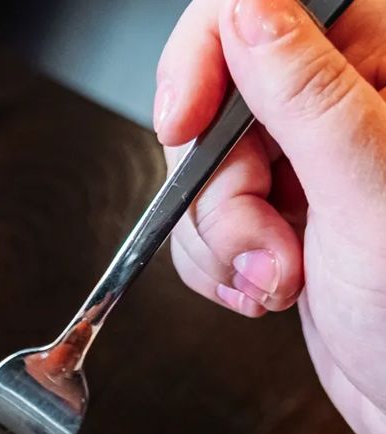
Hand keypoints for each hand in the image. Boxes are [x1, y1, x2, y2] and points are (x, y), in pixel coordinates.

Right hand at [155, 0, 385, 433]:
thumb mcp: (368, 187)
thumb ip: (305, 91)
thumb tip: (246, 11)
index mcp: (384, 59)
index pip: (259, 9)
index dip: (203, 61)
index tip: (184, 125)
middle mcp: (347, 102)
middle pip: (218, 103)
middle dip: (219, 187)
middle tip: (266, 236)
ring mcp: (311, 165)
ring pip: (203, 175)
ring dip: (222, 242)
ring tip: (280, 278)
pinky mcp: (285, 220)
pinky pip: (208, 226)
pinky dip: (219, 268)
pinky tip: (268, 289)